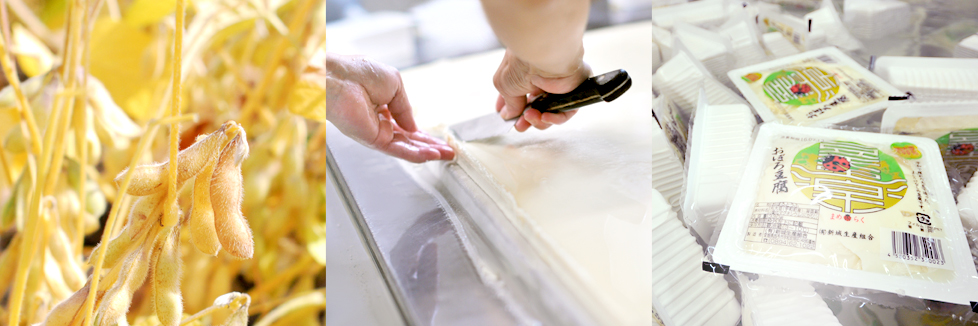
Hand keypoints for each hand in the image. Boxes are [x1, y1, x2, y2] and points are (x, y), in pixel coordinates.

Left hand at [324, 53, 453, 162]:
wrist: (338, 78)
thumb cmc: (357, 73)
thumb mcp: (395, 83)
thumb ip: (406, 107)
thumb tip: (414, 126)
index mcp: (383, 104)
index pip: (407, 123)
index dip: (424, 132)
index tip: (439, 139)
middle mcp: (378, 121)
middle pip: (409, 139)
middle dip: (430, 146)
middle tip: (447, 152)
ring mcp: (375, 132)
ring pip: (405, 147)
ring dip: (425, 152)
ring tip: (444, 156)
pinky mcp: (371, 140)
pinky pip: (396, 149)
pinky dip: (413, 153)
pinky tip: (428, 155)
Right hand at [493, 49, 590, 131]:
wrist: (546, 55)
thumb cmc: (523, 62)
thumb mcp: (505, 84)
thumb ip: (509, 103)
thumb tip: (508, 115)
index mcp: (524, 70)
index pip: (517, 93)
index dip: (512, 108)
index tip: (506, 118)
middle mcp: (541, 77)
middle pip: (535, 106)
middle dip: (526, 119)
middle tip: (520, 126)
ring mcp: (558, 85)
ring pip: (549, 111)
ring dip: (538, 120)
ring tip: (530, 117)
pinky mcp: (573, 91)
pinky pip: (565, 111)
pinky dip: (554, 118)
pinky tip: (544, 117)